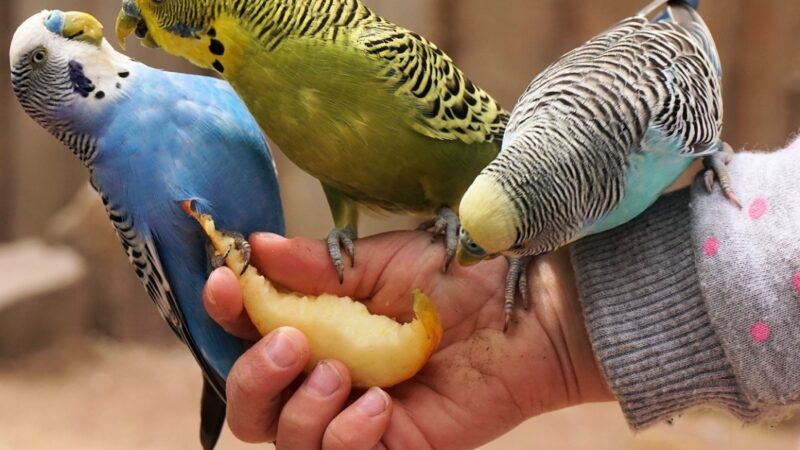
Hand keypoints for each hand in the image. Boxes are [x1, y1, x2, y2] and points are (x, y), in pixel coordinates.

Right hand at [203, 231, 611, 448]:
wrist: (523, 310)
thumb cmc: (456, 277)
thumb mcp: (381, 263)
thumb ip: (317, 266)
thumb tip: (257, 246)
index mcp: (317, 325)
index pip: (246, 331)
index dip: (225, 314)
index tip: (227, 283)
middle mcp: (326, 374)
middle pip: (250, 403)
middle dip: (254, 376)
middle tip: (293, 342)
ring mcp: (354, 415)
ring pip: (283, 440)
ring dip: (301, 408)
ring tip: (345, 372)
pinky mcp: (392, 447)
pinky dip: (343, 437)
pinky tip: (378, 406)